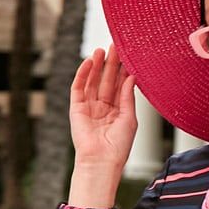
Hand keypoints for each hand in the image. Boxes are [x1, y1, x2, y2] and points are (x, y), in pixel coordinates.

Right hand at [69, 43, 137, 174]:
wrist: (101, 161)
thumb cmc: (118, 147)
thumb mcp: (129, 118)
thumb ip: (128, 96)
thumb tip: (132, 76)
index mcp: (117, 111)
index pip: (120, 86)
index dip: (123, 71)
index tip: (128, 55)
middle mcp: (103, 108)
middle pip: (106, 81)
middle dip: (110, 65)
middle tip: (115, 47)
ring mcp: (89, 107)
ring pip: (92, 82)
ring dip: (96, 66)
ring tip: (101, 50)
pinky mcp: (76, 109)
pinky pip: (78, 88)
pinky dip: (82, 74)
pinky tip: (89, 62)